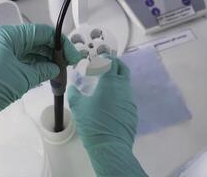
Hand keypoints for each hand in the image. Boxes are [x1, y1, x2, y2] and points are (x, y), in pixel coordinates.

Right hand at [68, 58, 146, 175]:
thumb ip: (74, 94)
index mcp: (110, 83)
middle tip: (106, 66)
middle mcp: (123, 88)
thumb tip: (73, 88)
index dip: (106, 59)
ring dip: (118, 80)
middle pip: (123, 69)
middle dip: (116, 64)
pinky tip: (111, 103)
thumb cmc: (92, 123)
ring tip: (106, 86)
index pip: (111, 63)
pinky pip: (127, 98)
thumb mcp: (78, 107)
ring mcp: (130, 100)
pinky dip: (120, 95)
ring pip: (126, 84)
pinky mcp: (133, 112)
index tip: (100, 60)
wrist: (110, 146)